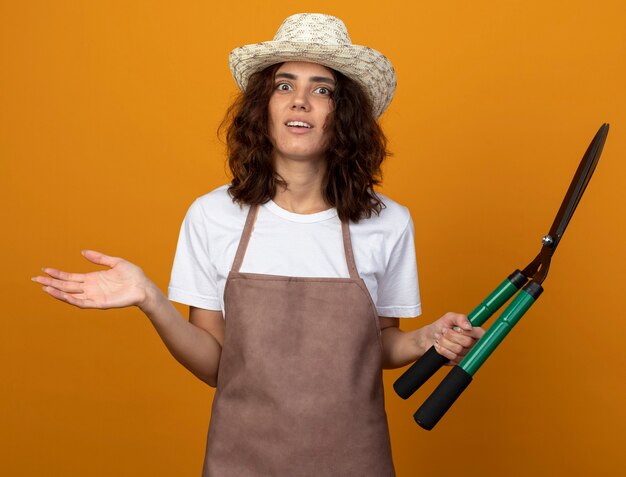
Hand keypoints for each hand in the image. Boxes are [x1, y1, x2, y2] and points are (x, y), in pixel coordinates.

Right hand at [32, 250, 151, 309]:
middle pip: (66, 286)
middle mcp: (91, 288)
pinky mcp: (99, 303)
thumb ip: (99, 258)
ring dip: (57, 292)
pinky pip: (82, 302)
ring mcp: (94, 296)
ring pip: (71, 295)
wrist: (144, 287)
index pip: (70, 277)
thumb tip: (83, 252)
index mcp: (93, 279)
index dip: (57, 274)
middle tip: (35, 279)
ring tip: (44, 287)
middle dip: (51, 283)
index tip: (45, 270)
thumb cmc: (133, 276)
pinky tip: (60, 294)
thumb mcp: (115, 262)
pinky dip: (70, 299)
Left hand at [427, 312, 484, 364]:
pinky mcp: (458, 361)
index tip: (458, 329)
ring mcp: (465, 354)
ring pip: (459, 350)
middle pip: (467, 342)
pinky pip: (453, 357)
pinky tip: (439, 345)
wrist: (428, 337)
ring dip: (445, 342)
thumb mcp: (449, 318)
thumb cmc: (441, 326)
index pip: (481, 334)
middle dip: (451, 335)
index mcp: (473, 332)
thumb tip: (468, 326)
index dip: (471, 332)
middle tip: (444, 331)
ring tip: (439, 337)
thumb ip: (460, 318)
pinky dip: (442, 350)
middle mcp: (472, 344)